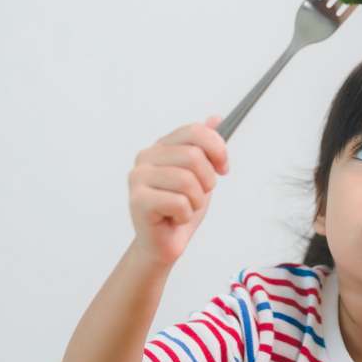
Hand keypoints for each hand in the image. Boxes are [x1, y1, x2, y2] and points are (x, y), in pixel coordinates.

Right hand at [128, 115, 229, 266]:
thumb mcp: (201, 174)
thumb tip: (216, 118)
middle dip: (206, 181)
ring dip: (196, 202)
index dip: (217, 149)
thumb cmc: (180, 209)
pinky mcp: (138, 200)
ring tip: (185, 209)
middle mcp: (146, 157)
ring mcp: (138, 178)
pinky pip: (179, 202)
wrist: (164, 244)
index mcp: (161, 146)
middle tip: (198, 196)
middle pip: (193, 156)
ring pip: (187, 181)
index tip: (223, 168)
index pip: (194, 131)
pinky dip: (185, 215)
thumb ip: (206, 146)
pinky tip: (174, 218)